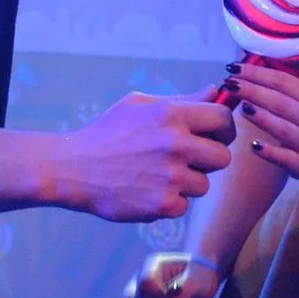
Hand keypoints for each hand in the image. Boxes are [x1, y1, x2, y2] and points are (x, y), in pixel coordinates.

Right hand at [43, 90, 233, 219]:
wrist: (74, 168)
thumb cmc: (107, 133)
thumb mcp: (140, 105)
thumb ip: (182, 100)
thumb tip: (216, 91)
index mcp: (172, 115)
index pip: (224, 119)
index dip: (225, 129)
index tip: (216, 137)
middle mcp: (176, 144)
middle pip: (223, 158)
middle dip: (209, 160)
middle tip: (188, 161)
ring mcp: (171, 176)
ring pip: (204, 185)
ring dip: (187, 183)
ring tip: (158, 175)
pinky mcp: (163, 204)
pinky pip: (184, 205)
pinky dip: (170, 202)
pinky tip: (148, 190)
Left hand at [229, 62, 298, 179]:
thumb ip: (283, 88)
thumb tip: (247, 69)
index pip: (282, 81)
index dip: (257, 73)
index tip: (234, 68)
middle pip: (280, 102)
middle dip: (253, 91)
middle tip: (230, 84)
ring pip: (283, 128)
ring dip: (261, 117)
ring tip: (241, 107)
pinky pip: (284, 158)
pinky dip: (268, 151)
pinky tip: (253, 145)